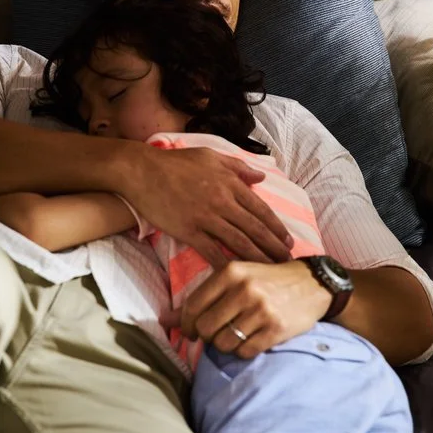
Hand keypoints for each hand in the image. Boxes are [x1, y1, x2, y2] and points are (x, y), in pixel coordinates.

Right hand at [120, 144, 293, 267]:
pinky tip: (237, 276)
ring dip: (258, 259)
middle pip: (255, 229)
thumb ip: (238, 167)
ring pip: (239, 242)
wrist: (143, 171)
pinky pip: (212, 252)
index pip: (261, 210)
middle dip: (274, 248)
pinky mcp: (189, 231)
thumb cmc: (176, 162)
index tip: (289, 241)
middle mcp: (223, 202)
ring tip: (270, 272)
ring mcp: (206, 218)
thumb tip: (261, 177)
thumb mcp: (211, 156)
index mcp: (230, 183)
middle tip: (288, 263)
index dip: (277, 228)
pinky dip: (226, 265)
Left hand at [174, 259, 330, 357]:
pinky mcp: (276, 329)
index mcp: (231, 272)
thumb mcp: (235, 278)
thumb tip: (163, 320)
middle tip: (215, 333)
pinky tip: (251, 338)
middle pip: (206, 328)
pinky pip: (245, 351)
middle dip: (206, 336)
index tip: (191, 330)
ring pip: (224, 343)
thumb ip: (201, 297)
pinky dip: (243, 350)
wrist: (312, 284)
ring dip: (226, 344)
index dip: (186, 323)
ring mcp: (261, 310)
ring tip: (236, 334)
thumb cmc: (266, 280)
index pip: (193, 306)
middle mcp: (245, 289)